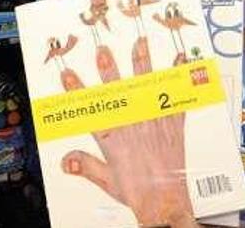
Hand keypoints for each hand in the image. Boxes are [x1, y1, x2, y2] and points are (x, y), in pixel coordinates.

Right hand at [58, 41, 197, 226]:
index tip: (68, 74)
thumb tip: (66, 160)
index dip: (78, 90)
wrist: (165, 201)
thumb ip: (85, 165)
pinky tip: (178, 63)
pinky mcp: (173, 127)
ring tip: (140, 44)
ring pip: (147, 90)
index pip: (93, 109)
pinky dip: (178, 81)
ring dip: (143, 65)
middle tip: (102, 50)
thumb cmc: (137, 191)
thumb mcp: (105, 179)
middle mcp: (134, 127)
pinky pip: (176, 99)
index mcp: (114, 139)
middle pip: (119, 93)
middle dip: (109, 69)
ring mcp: (154, 124)